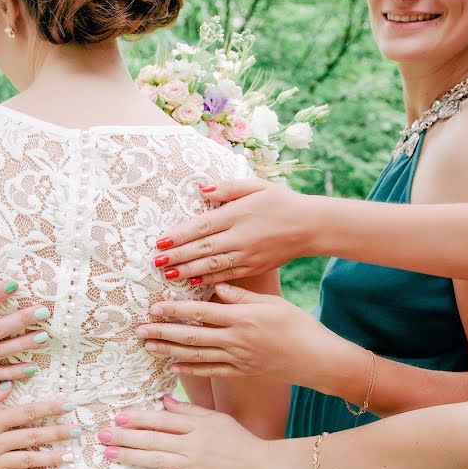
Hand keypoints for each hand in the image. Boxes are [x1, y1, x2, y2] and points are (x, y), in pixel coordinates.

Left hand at [100, 395, 268, 468]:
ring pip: (155, 460)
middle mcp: (192, 445)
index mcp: (197, 426)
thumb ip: (190, 410)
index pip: (162, 419)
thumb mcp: (216, 418)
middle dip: (124, 436)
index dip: (138, 417)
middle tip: (102, 434)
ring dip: (130, 456)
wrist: (262, 467)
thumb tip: (164, 401)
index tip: (118, 416)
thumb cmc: (238, 439)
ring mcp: (193, 467)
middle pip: (152, 439)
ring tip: (109, 453)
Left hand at [137, 283, 354, 388]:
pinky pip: (210, 372)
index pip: (200, 312)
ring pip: (195, 355)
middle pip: (191, 336)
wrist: (319, 360)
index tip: (153, 308)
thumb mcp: (272, 303)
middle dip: (162, 333)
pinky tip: (173, 366)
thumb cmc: (299, 326)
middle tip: (139, 330)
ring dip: (169, 351)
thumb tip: (214, 285)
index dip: (174, 310)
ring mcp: (237, 359)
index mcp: (242, 318)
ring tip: (148, 346)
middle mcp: (236, 340)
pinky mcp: (241, 372)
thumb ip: (241, 295)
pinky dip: (190, 370)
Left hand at [153, 178, 316, 283]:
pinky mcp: (254, 268)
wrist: (312, 226)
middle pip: (203, 248)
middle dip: (178, 256)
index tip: (161, 241)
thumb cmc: (282, 201)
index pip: (203, 226)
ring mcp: (247, 255)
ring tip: (168, 275)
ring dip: (188, 271)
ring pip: (213, 265)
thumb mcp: (257, 186)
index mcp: (239, 214)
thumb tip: (201, 189)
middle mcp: (241, 236)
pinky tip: (192, 283)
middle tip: (156, 261)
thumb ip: (228, 187)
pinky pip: (227, 275)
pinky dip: (209, 280)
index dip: (180, 234)